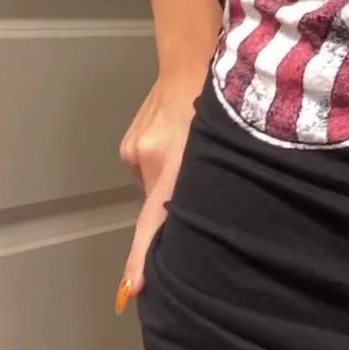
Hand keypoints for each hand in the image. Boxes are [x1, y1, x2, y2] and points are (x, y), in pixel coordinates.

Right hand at [114, 73, 200, 313]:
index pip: (154, 221)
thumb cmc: (218, 101)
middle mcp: (147, 160)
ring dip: (170, 182)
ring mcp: (135, 151)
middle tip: (196, 199)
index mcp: (173, 163)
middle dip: (173, 210)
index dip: (143, 258)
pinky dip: (162, 167)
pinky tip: (177, 144)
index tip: (133, 289)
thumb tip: (193, 213)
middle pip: (157, 206)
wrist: (190, 60)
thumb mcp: (219, 147)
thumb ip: (203, 182)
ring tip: (191, 153)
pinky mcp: (129, 145)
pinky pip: (147, 169)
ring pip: (154, 187)